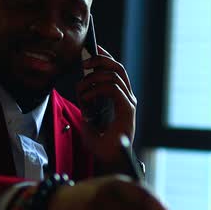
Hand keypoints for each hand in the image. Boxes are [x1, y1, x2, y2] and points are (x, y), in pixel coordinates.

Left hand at [77, 46, 136, 167]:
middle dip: (100, 60)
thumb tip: (81, 85)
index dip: (105, 57)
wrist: (110, 160)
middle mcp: (128, 97)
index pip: (116, 70)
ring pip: (115, 75)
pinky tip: (86, 99)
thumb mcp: (88, 116)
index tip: (92, 48)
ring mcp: (129, 102)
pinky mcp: (127, 109)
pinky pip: (112, 89)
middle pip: (118, 67)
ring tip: (82, 89)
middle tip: (83, 63)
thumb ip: (87, 100)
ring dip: (94, 78)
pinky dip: (96, 90)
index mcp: (122, 97)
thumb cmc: (101, 143)